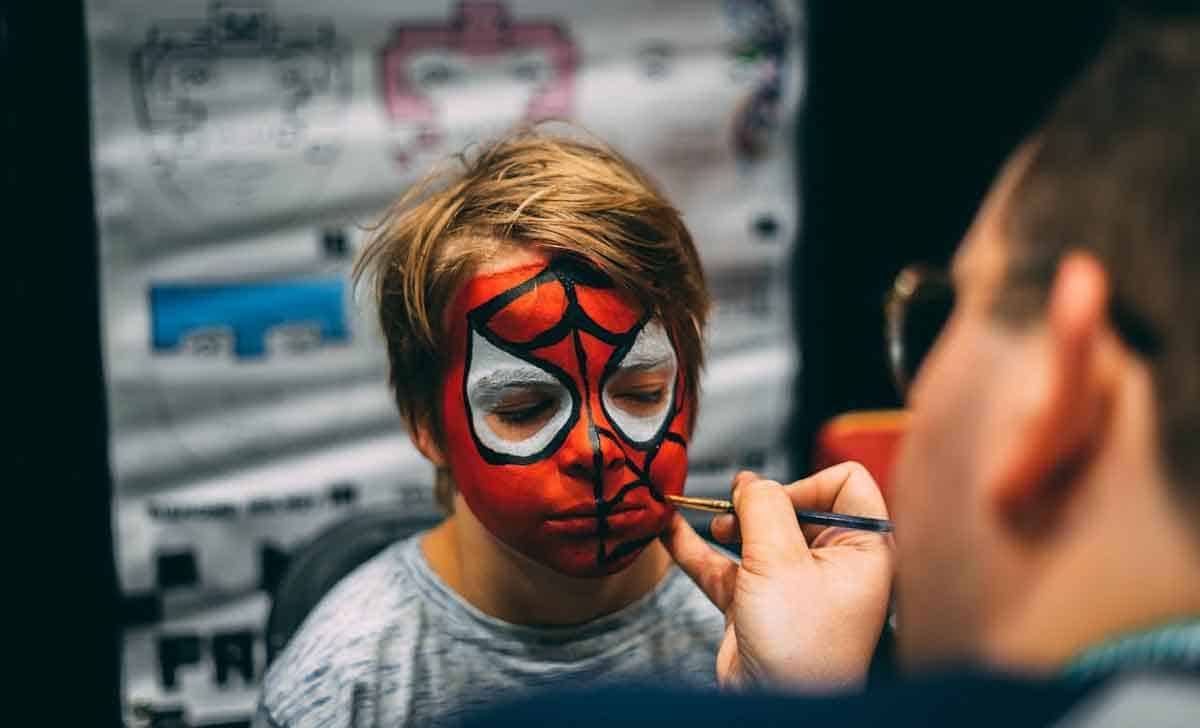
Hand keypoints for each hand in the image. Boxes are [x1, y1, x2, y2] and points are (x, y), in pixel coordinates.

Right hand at [661, 462, 893, 691]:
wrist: (775, 708)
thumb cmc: (800, 649)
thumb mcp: (781, 562)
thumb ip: (764, 507)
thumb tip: (751, 482)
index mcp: (863, 548)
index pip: (846, 483)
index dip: (806, 484)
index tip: (774, 503)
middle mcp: (833, 562)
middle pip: (794, 504)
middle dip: (759, 503)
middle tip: (736, 509)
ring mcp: (793, 582)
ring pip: (757, 532)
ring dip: (728, 523)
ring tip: (712, 525)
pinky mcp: (758, 602)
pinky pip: (725, 565)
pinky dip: (699, 549)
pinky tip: (671, 531)